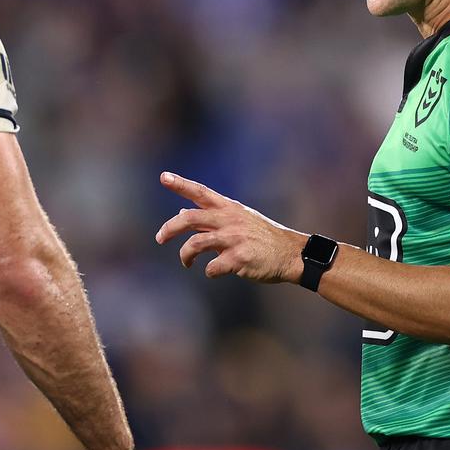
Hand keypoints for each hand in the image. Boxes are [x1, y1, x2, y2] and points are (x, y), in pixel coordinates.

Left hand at [155, 171, 307, 282]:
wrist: (291, 254)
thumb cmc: (262, 237)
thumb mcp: (238, 219)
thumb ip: (210, 217)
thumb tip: (180, 213)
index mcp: (229, 208)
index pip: (200, 192)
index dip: (180, 184)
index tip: (163, 177)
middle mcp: (229, 220)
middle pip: (189, 219)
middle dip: (169, 228)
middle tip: (159, 238)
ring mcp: (234, 239)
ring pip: (195, 245)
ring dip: (185, 256)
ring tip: (187, 263)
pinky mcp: (239, 259)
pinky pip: (212, 267)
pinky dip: (209, 271)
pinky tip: (215, 271)